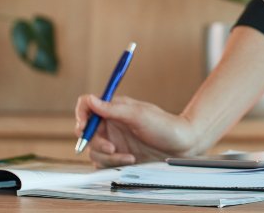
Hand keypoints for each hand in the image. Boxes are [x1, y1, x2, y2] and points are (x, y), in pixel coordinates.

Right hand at [73, 94, 198, 167]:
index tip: (83, 126)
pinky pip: (102, 163)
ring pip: (93, 150)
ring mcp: (113, 140)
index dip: (81, 114)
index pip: (87, 106)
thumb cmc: (165, 126)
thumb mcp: (139, 115)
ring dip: (107, 156)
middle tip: (110, 147)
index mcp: (114, 108)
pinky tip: (130, 160)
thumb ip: (113, 109)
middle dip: (95, 142)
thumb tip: (91, 100)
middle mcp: (111, 123)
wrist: (181, 146)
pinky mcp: (117, 156)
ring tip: (128, 156)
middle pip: (86, 132)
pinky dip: (113, 164)